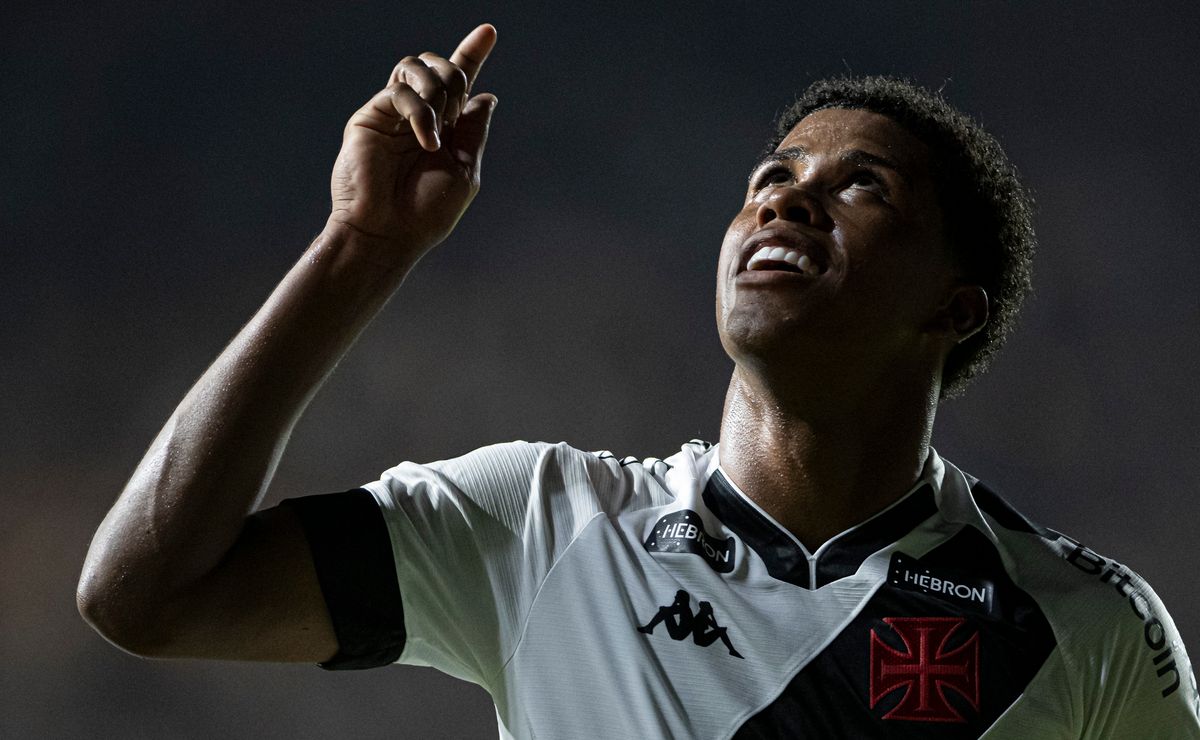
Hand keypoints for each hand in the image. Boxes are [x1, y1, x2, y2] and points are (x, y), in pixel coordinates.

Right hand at [327, 24, 497, 261]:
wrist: (387, 233)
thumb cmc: (425, 213)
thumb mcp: (464, 171)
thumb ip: (473, 132)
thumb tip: (488, 96)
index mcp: (445, 129)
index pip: (459, 84)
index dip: (472, 53)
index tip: (489, 31)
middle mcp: (418, 116)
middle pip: (440, 67)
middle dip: (458, 78)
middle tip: (455, 116)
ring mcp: (393, 114)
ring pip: (416, 67)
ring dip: (438, 90)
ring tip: (437, 130)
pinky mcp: (370, 116)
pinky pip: (400, 92)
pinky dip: (420, 112)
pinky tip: (425, 140)